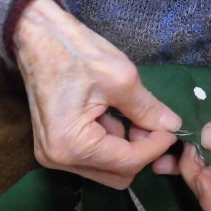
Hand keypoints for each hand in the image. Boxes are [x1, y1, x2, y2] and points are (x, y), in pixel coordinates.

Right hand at [12, 0, 180, 188]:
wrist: (37, 35)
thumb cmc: (75, 52)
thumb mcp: (120, 78)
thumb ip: (147, 109)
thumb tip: (173, 127)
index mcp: (71, 145)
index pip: (127, 162)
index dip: (155, 147)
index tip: (171, 129)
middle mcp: (58, 159)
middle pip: (116, 175)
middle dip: (139, 152)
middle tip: (150, 123)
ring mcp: (52, 155)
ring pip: (106, 169)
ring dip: (125, 148)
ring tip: (129, 115)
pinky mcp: (53, 147)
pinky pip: (91, 157)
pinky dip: (109, 143)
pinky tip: (110, 115)